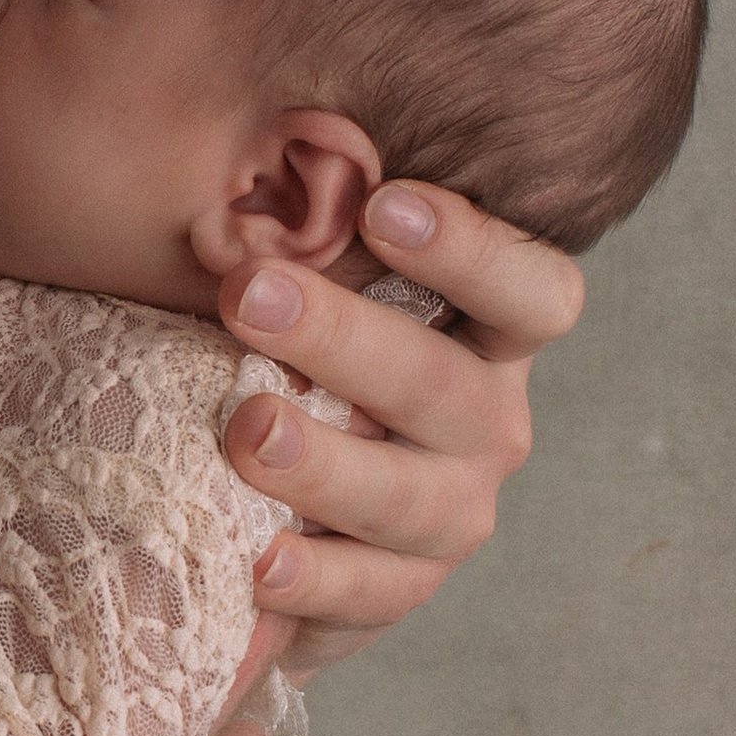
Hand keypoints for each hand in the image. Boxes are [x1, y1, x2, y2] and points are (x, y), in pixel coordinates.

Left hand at [218, 180, 582, 671]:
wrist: (274, 508)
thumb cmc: (290, 358)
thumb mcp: (301, 293)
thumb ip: (289, 235)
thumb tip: (206, 141)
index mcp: (484, 337)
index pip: (528, 290)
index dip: (471, 249)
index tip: (382, 206)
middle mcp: (486, 423)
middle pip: (443, 386)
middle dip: (344, 339)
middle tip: (249, 297)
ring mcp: (449, 515)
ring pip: (409, 497)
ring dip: (326, 464)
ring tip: (247, 435)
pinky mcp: (395, 592)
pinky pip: (366, 594)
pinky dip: (313, 579)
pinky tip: (259, 561)